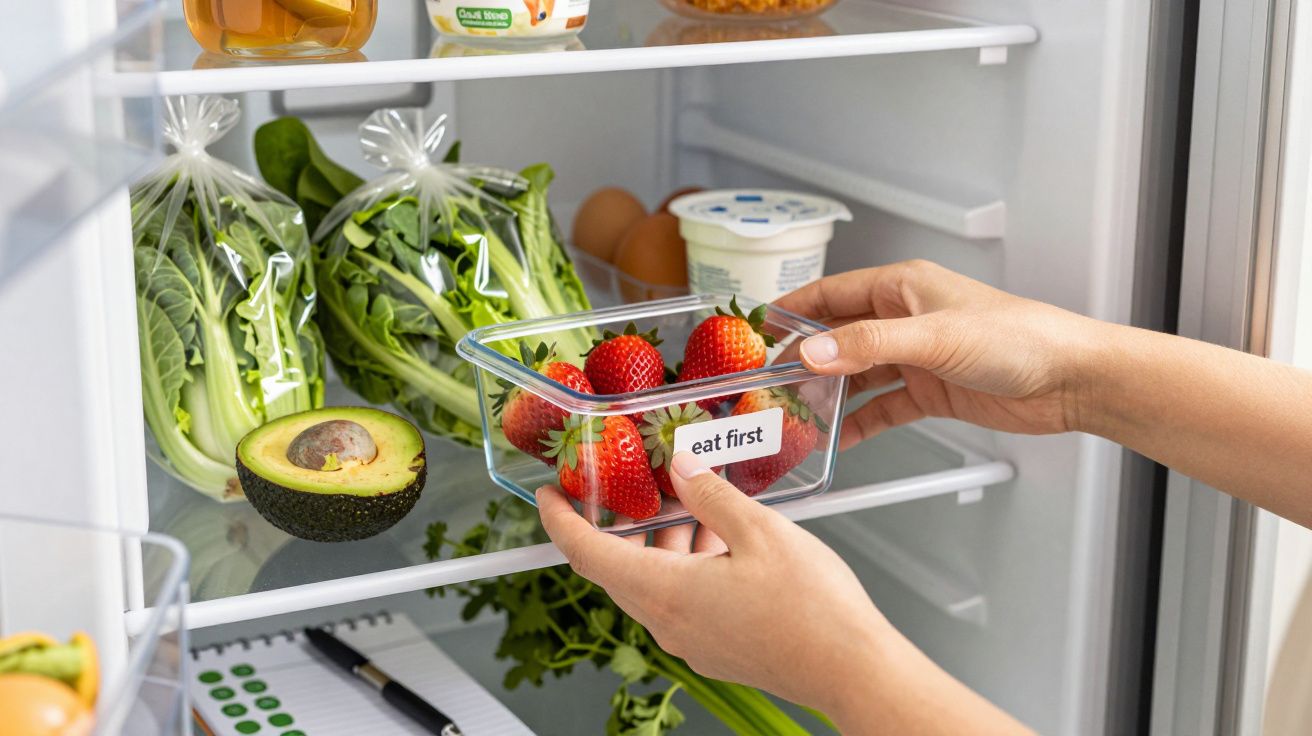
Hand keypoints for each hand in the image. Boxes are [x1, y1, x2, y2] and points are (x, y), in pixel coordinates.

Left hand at [538, 451, 888, 723]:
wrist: (851, 669)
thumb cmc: (813, 610)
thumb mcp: (760, 531)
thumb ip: (712, 495)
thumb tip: (681, 469)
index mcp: (666, 591)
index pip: (586, 554)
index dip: (559, 521)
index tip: (549, 495)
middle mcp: (668, 622)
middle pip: (617, 566)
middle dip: (618, 522)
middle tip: (629, 483)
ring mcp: (691, 639)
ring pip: (654, 580)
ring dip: (663, 539)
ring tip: (694, 501)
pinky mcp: (715, 647)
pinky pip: (681, 598)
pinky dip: (687, 563)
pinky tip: (723, 538)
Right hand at [775, 260, 1105, 447]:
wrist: (1071, 379)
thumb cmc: (1020, 338)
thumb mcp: (935, 337)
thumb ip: (868, 345)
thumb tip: (812, 352)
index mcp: (902, 287)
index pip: (829, 294)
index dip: (790, 312)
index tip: (755, 332)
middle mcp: (904, 318)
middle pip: (837, 338)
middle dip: (803, 361)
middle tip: (766, 384)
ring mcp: (916, 356)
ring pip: (855, 375)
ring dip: (828, 396)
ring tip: (795, 417)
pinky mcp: (930, 391)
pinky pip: (881, 406)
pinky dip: (858, 422)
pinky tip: (838, 438)